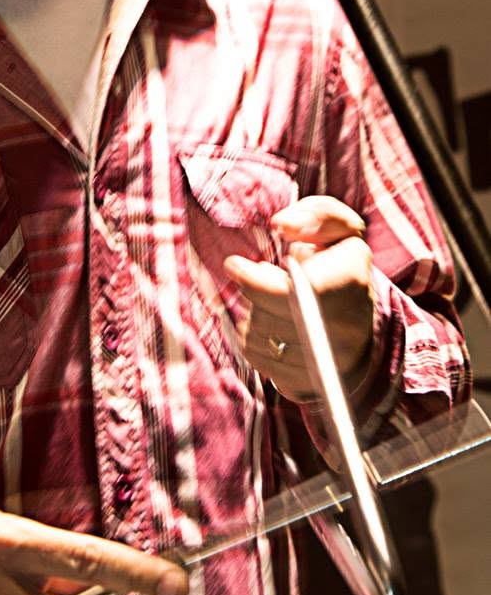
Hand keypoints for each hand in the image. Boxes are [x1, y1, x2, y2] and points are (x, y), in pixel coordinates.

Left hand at [223, 195, 373, 401]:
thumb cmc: (338, 263)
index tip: (233, 264)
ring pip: (259, 341)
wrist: (361, 319)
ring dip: (251, 318)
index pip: (288, 292)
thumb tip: (281, 224)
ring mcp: (328, 360)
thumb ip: (315, 213)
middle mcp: (343, 326)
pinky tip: (269, 325)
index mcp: (349, 281)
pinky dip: (254, 342)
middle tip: (257, 280)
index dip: (253, 281)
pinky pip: (261, 362)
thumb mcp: (338, 227)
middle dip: (252, 297)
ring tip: (269, 303)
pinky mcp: (312, 381)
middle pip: (266, 318)